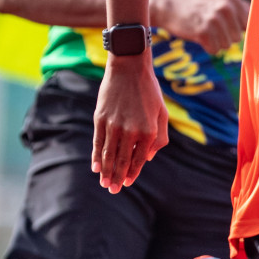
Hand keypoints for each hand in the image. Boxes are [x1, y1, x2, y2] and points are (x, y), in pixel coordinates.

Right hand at [92, 54, 169, 191]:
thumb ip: (159, 138)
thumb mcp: (162, 113)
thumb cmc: (149, 91)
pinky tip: (95, 167)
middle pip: (121, 161)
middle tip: (113, 190)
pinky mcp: (100, 118)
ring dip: (106, 171)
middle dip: (117, 178)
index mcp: (148, 131)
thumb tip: (147, 158)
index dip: (132, 173)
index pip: (138, 159)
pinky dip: (96, 157)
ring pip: (108, 155)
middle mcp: (130, 131)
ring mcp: (113, 125)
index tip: (127, 183)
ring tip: (104, 183)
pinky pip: (98, 142)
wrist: (130, 67)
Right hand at [151, 0, 250, 54]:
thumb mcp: (219, 0)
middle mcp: (225, 7)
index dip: (240, 30)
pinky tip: (199, 36)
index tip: (232, 31)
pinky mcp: (203, 31)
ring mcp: (214, 19)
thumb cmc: (198, 6)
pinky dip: (207, 47)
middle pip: (238, 37)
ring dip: (216, 42)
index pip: (250, 23)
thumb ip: (239, 9)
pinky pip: (214, 50)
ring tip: (204, 30)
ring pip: (227, 45)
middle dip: (225, 36)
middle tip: (211, 27)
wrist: (170, 7)